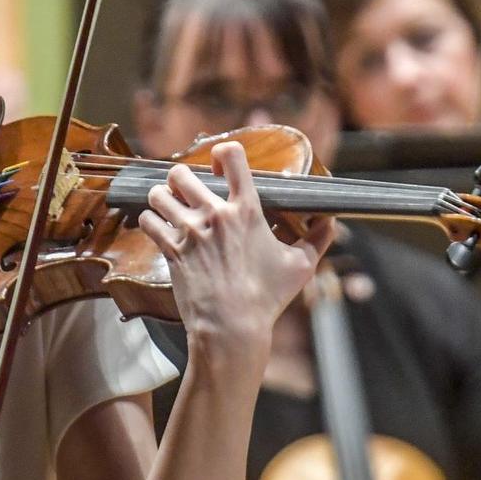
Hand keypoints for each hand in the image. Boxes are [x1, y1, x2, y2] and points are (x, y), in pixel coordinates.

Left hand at [138, 141, 334, 352]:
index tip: (220, 163)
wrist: (231, 327)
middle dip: (182, 178)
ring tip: (168, 205)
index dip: (223, 152)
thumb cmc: (266, 298)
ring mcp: (189, 232)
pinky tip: (159, 226)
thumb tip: (331, 222)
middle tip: (187, 190)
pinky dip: (151, 221)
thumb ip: (317, 239)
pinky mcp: (172, 251)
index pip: (231, 157)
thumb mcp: (300, 266)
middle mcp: (215, 216)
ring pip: (159, 194)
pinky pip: (149, 221)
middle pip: (182, 173)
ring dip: (162, 197)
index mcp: (246, 211)